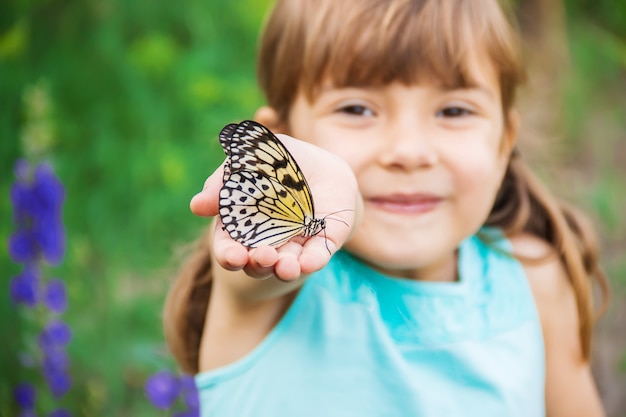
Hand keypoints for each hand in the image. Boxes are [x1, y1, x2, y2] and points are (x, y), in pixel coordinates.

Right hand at [190, 133, 359, 280]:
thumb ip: (225, 179)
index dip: (228, 254)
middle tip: (262, 257)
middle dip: (256, 264)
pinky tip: (307, 263)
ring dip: (283, 269)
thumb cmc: (282, 161)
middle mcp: (267, 241)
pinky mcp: (321, 245)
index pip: (229, 247)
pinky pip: (316, 257)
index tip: (233, 256)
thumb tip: (197, 206)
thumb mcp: (253, 158)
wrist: (326, 165)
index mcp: (243, 224)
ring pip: (285, 266)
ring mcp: (295, 246)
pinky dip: (311, 262)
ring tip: (285, 266)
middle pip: (256, 263)